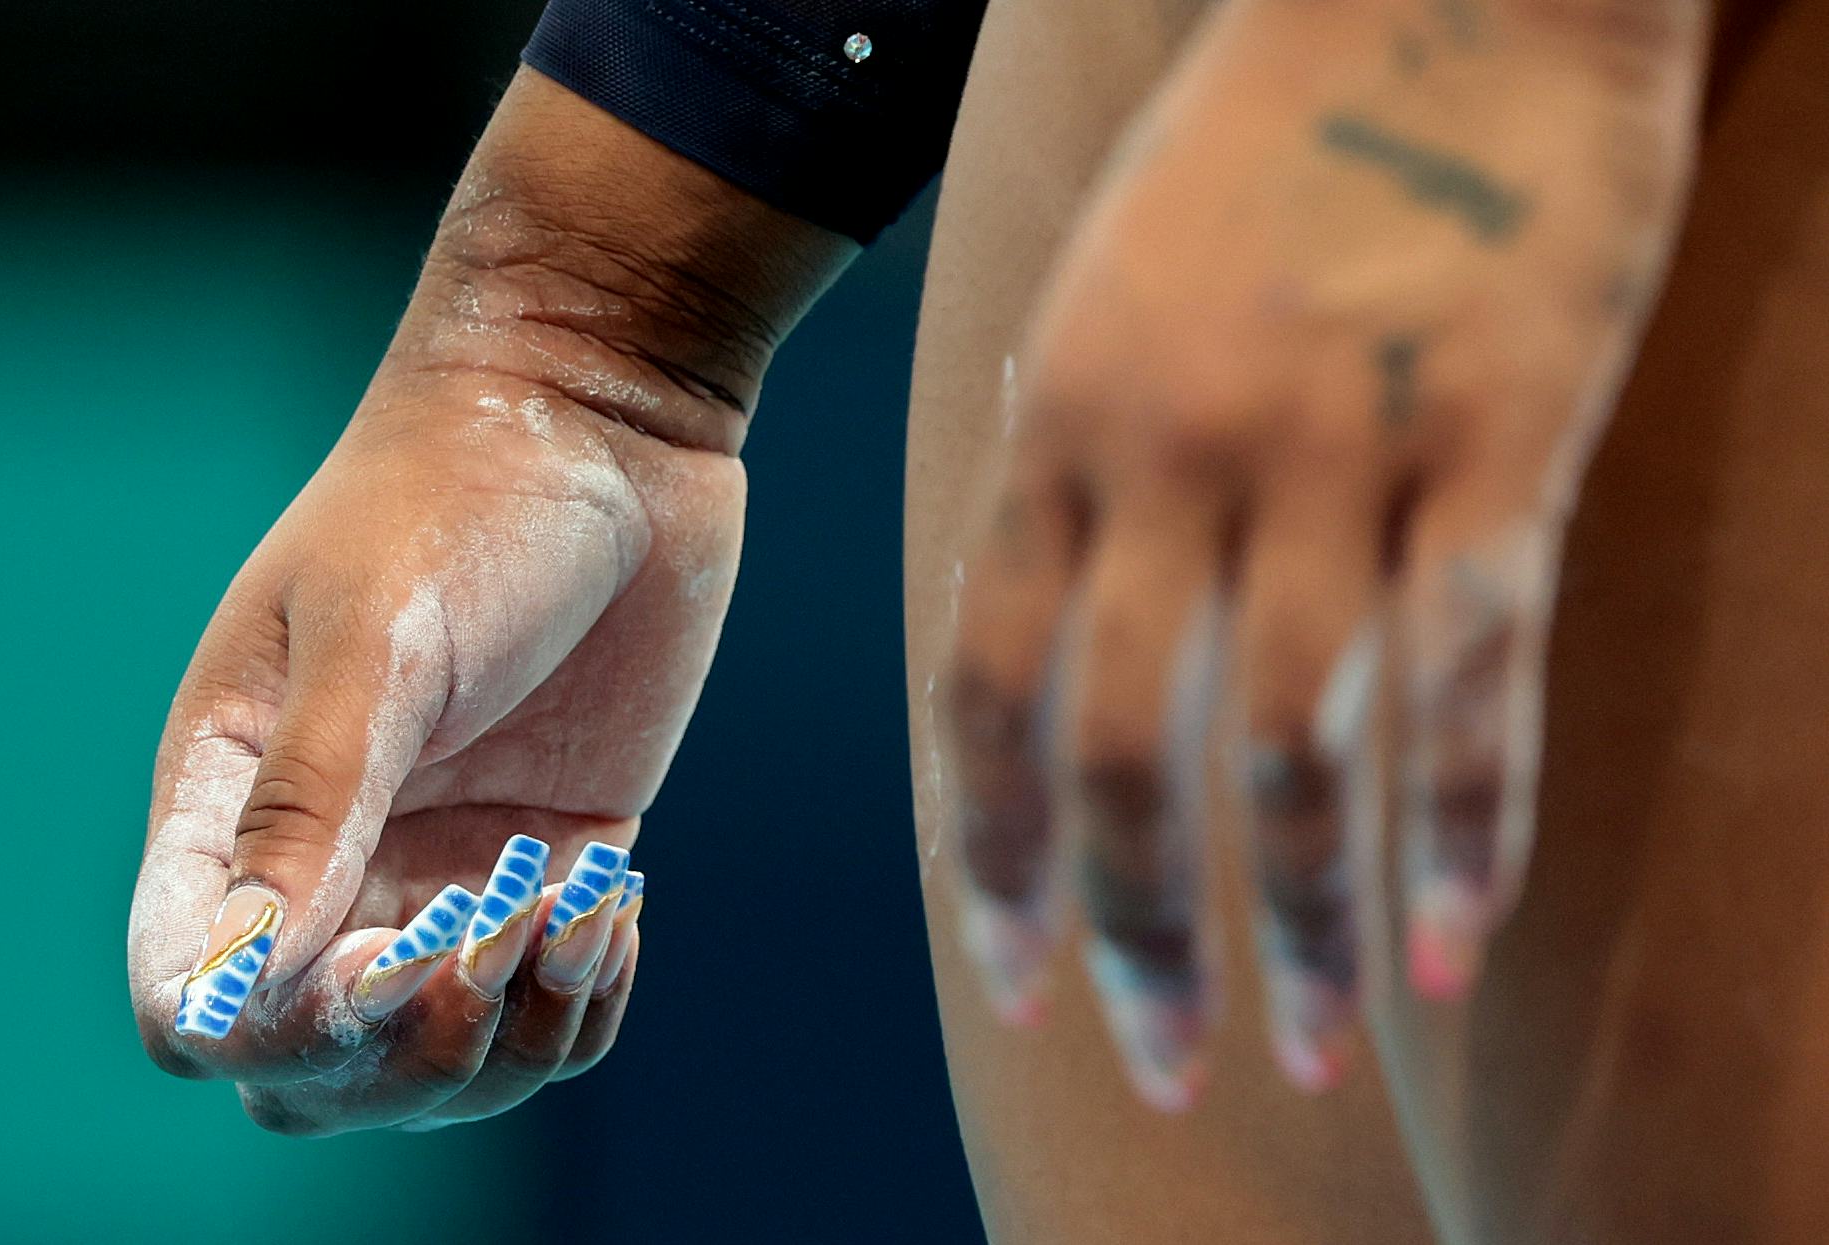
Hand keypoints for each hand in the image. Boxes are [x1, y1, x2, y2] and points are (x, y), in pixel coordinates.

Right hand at [127, 72, 850, 1132]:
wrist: (602, 419)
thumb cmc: (460, 491)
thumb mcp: (376, 637)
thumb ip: (312, 805)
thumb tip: (236, 989)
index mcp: (232, 798)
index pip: (195, 996)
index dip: (271, 1028)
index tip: (379, 959)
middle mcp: (331, 855)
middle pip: (321, 1068)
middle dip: (408, 1053)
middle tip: (496, 935)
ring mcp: (445, 866)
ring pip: (443, 1060)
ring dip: (512, 1036)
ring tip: (583, 912)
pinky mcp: (549, 857)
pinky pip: (549, 1001)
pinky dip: (584, 997)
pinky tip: (619, 905)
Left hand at [945, 0, 1707, 1104]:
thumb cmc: (1257, 150)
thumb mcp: (1105, 298)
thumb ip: (1072, 465)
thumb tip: (1056, 627)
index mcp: (1058, 429)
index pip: (983, 695)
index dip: (991, 862)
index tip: (1014, 984)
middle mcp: (1171, 455)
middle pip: (1117, 757)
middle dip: (1132, 937)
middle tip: (1165, 1068)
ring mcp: (1335, 446)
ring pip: (1294, 748)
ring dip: (1294, 926)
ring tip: (1306, 1044)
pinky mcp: (1499, 433)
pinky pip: (1473, 675)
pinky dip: (1462, 831)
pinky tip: (1448, 948)